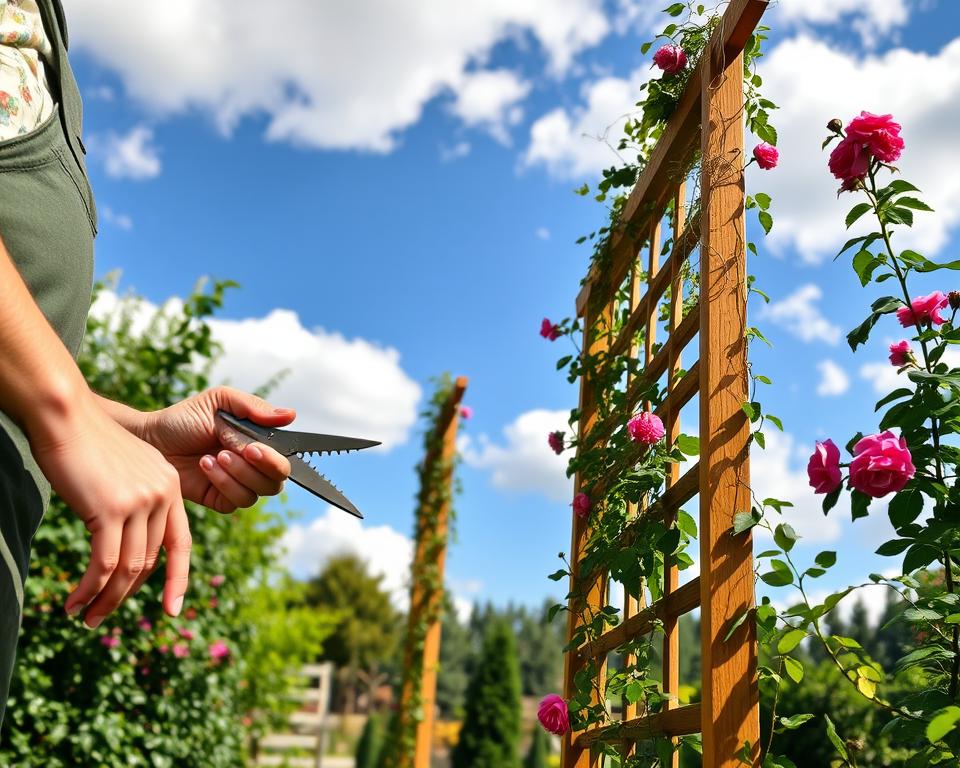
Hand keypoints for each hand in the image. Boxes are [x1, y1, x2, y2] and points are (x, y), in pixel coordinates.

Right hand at [29, 392, 190, 626]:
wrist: (66, 417)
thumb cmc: (88, 444)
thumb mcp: (125, 472)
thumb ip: (134, 502)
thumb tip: (125, 544)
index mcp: (170, 485)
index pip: (180, 542)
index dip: (178, 579)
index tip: (173, 610)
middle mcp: (162, 494)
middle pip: (150, 561)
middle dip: (125, 594)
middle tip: (100, 617)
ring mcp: (139, 502)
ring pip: (129, 568)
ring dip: (106, 599)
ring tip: (85, 617)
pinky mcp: (110, 509)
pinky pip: (105, 563)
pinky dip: (90, 588)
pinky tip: (74, 602)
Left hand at [137, 386, 293, 512]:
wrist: (151, 439)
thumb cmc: (184, 418)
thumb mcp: (219, 402)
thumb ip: (254, 407)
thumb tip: (290, 415)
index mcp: (259, 442)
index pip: (285, 458)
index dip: (275, 458)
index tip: (254, 447)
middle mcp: (253, 466)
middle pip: (277, 481)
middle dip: (258, 468)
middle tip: (232, 451)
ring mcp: (237, 484)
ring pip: (257, 493)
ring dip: (236, 474)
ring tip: (213, 456)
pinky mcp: (220, 499)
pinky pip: (235, 502)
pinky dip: (223, 484)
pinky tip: (205, 467)